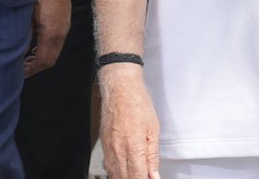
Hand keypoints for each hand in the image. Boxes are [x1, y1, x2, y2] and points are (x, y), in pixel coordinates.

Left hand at [24, 0, 70, 76]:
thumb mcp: (26, 15)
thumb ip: (23, 35)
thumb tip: (19, 51)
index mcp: (51, 33)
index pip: (44, 61)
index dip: (32, 69)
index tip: (21, 73)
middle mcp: (61, 32)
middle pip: (51, 59)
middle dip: (36, 66)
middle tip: (22, 68)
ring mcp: (64, 26)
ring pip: (54, 50)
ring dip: (41, 56)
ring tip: (27, 57)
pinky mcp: (64, 21)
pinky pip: (56, 41)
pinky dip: (46, 47)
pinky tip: (36, 43)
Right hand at [99, 64, 159, 178]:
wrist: (120, 88)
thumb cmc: (137, 103)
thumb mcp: (153, 130)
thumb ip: (153, 156)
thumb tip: (154, 175)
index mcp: (133, 146)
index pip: (138, 177)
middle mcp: (118, 149)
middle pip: (125, 178)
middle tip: (146, 176)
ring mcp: (109, 148)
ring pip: (115, 174)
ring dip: (125, 178)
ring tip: (136, 173)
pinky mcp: (104, 144)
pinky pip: (108, 165)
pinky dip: (116, 172)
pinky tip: (124, 171)